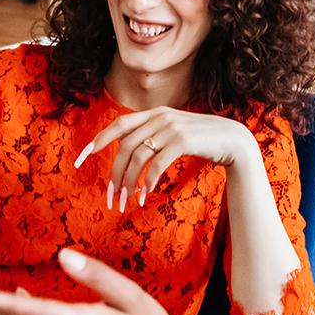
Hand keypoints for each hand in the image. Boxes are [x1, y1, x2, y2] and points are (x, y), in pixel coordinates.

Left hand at [73, 108, 258, 211]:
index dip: (98, 140)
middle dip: (114, 173)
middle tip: (111, 197)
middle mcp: (160, 116)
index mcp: (154, 113)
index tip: (81, 158)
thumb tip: (128, 151)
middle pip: (125, 146)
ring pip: (138, 156)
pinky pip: (157, 162)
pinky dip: (148, 180)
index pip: (118, 125)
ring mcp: (172, 127)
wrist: (234, 140)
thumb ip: (153, 136)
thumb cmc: (201, 141)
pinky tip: (146, 194)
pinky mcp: (184, 140)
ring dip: (128, 181)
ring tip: (126, 201)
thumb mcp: (173, 134)